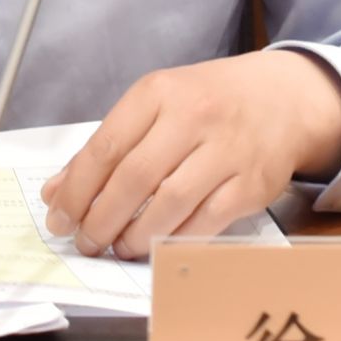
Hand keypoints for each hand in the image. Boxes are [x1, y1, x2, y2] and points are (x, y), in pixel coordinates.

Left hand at [37, 50, 340, 259]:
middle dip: (101, 219)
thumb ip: (108, 146)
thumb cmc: (209, 102)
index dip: (76, 189)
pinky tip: (156, 247)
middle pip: (134, 178)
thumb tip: (57, 191)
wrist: (283, 99)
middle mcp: (193, 117)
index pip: (106, 146)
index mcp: (159, 93)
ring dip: (135, 236)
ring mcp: (226, 152)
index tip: (59, 217)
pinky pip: (205, 222)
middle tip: (85, 241)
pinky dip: (174, 241)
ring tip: (118, 247)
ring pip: (169, 204)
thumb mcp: (156, 105)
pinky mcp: (251, 184)